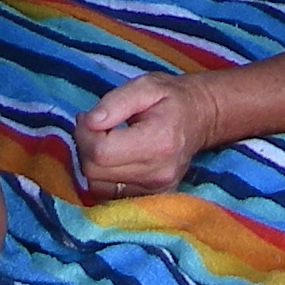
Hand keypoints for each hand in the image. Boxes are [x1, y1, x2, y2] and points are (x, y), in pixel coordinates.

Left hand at [74, 72, 220, 201]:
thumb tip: (90, 121)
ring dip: (91, 163)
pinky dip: (102, 177)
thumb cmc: (171, 98)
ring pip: (97, 186)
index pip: (101, 152)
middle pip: (95, 172)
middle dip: (84, 146)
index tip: (88, 117)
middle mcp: (158, 173)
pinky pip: (110, 195)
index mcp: (157, 142)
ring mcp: (156, 190)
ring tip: (102, 140)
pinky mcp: (153, 197)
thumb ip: (115, 102)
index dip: (84, 134)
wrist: (201, 117)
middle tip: (92, 125)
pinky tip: (111, 157)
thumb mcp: (145, 86)